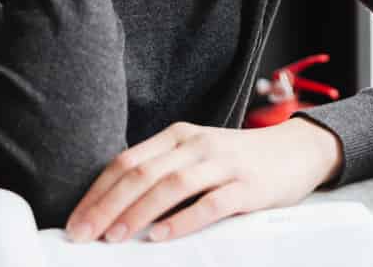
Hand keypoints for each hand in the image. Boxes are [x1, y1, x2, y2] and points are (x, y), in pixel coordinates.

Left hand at [64, 120, 343, 244]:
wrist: (297, 151)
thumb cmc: (238, 160)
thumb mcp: (197, 155)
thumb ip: (162, 171)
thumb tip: (113, 209)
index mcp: (178, 135)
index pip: (127, 161)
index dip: (97, 192)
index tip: (75, 222)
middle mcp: (197, 144)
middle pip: (143, 173)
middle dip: (107, 206)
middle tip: (83, 235)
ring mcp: (223, 163)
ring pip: (171, 185)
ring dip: (137, 213)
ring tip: (114, 238)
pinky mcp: (247, 186)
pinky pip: (210, 203)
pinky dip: (183, 220)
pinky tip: (161, 236)